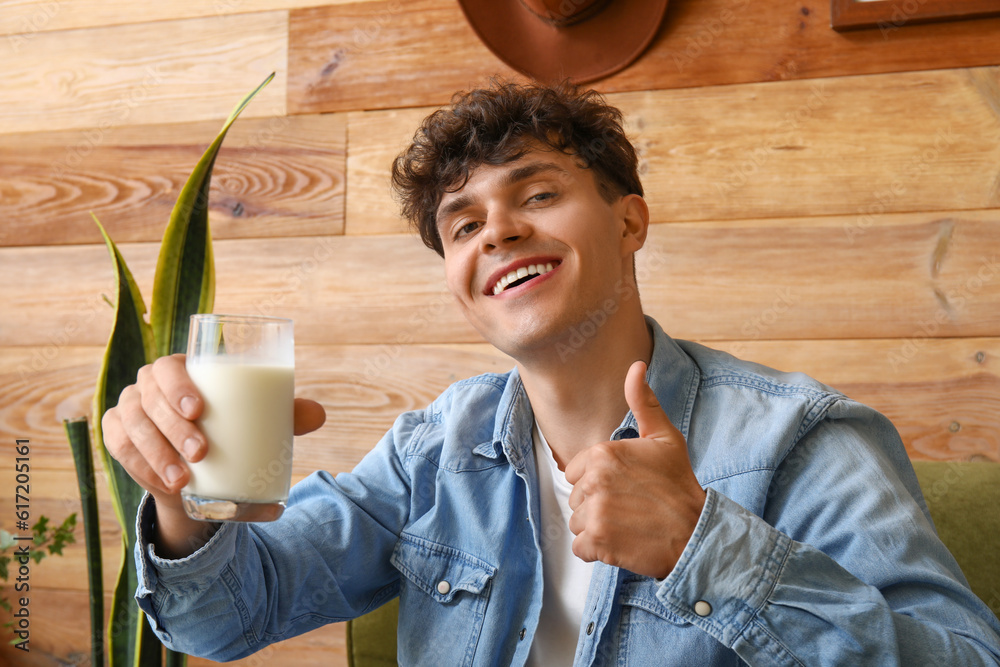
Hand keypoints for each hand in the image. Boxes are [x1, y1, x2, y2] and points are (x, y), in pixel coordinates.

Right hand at [102, 353, 326, 500]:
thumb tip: (319, 415)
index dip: (177, 385)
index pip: (169, 368)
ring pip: (133, 427)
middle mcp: (148, 385)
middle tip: (201, 453)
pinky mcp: (117, 437)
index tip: (198, 409)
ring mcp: (128, 410)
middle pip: (150, 400)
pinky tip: (159, 483)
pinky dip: (138, 467)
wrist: (200, 470)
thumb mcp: (257, 422)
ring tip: (183, 479)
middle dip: (173, 428)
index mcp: (180, 370)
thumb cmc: (231, 430)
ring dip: (156, 454)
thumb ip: (286, 416)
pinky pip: (119, 449)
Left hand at [565, 360, 705, 578]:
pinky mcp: (598, 541)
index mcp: (603, 453)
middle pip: (576, 498)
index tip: (626, 488)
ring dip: (598, 529)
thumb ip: (643, 402)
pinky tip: (621, 543)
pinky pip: (580, 548)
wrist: (696, 532)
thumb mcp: (664, 438)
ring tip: (628, 525)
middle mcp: (594, 480)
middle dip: (597, 506)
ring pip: (577, 523)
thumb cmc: (679, 486)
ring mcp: (595, 511)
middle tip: (630, 508)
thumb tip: (636, 366)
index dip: (599, 482)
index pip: (577, 472)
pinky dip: (597, 552)